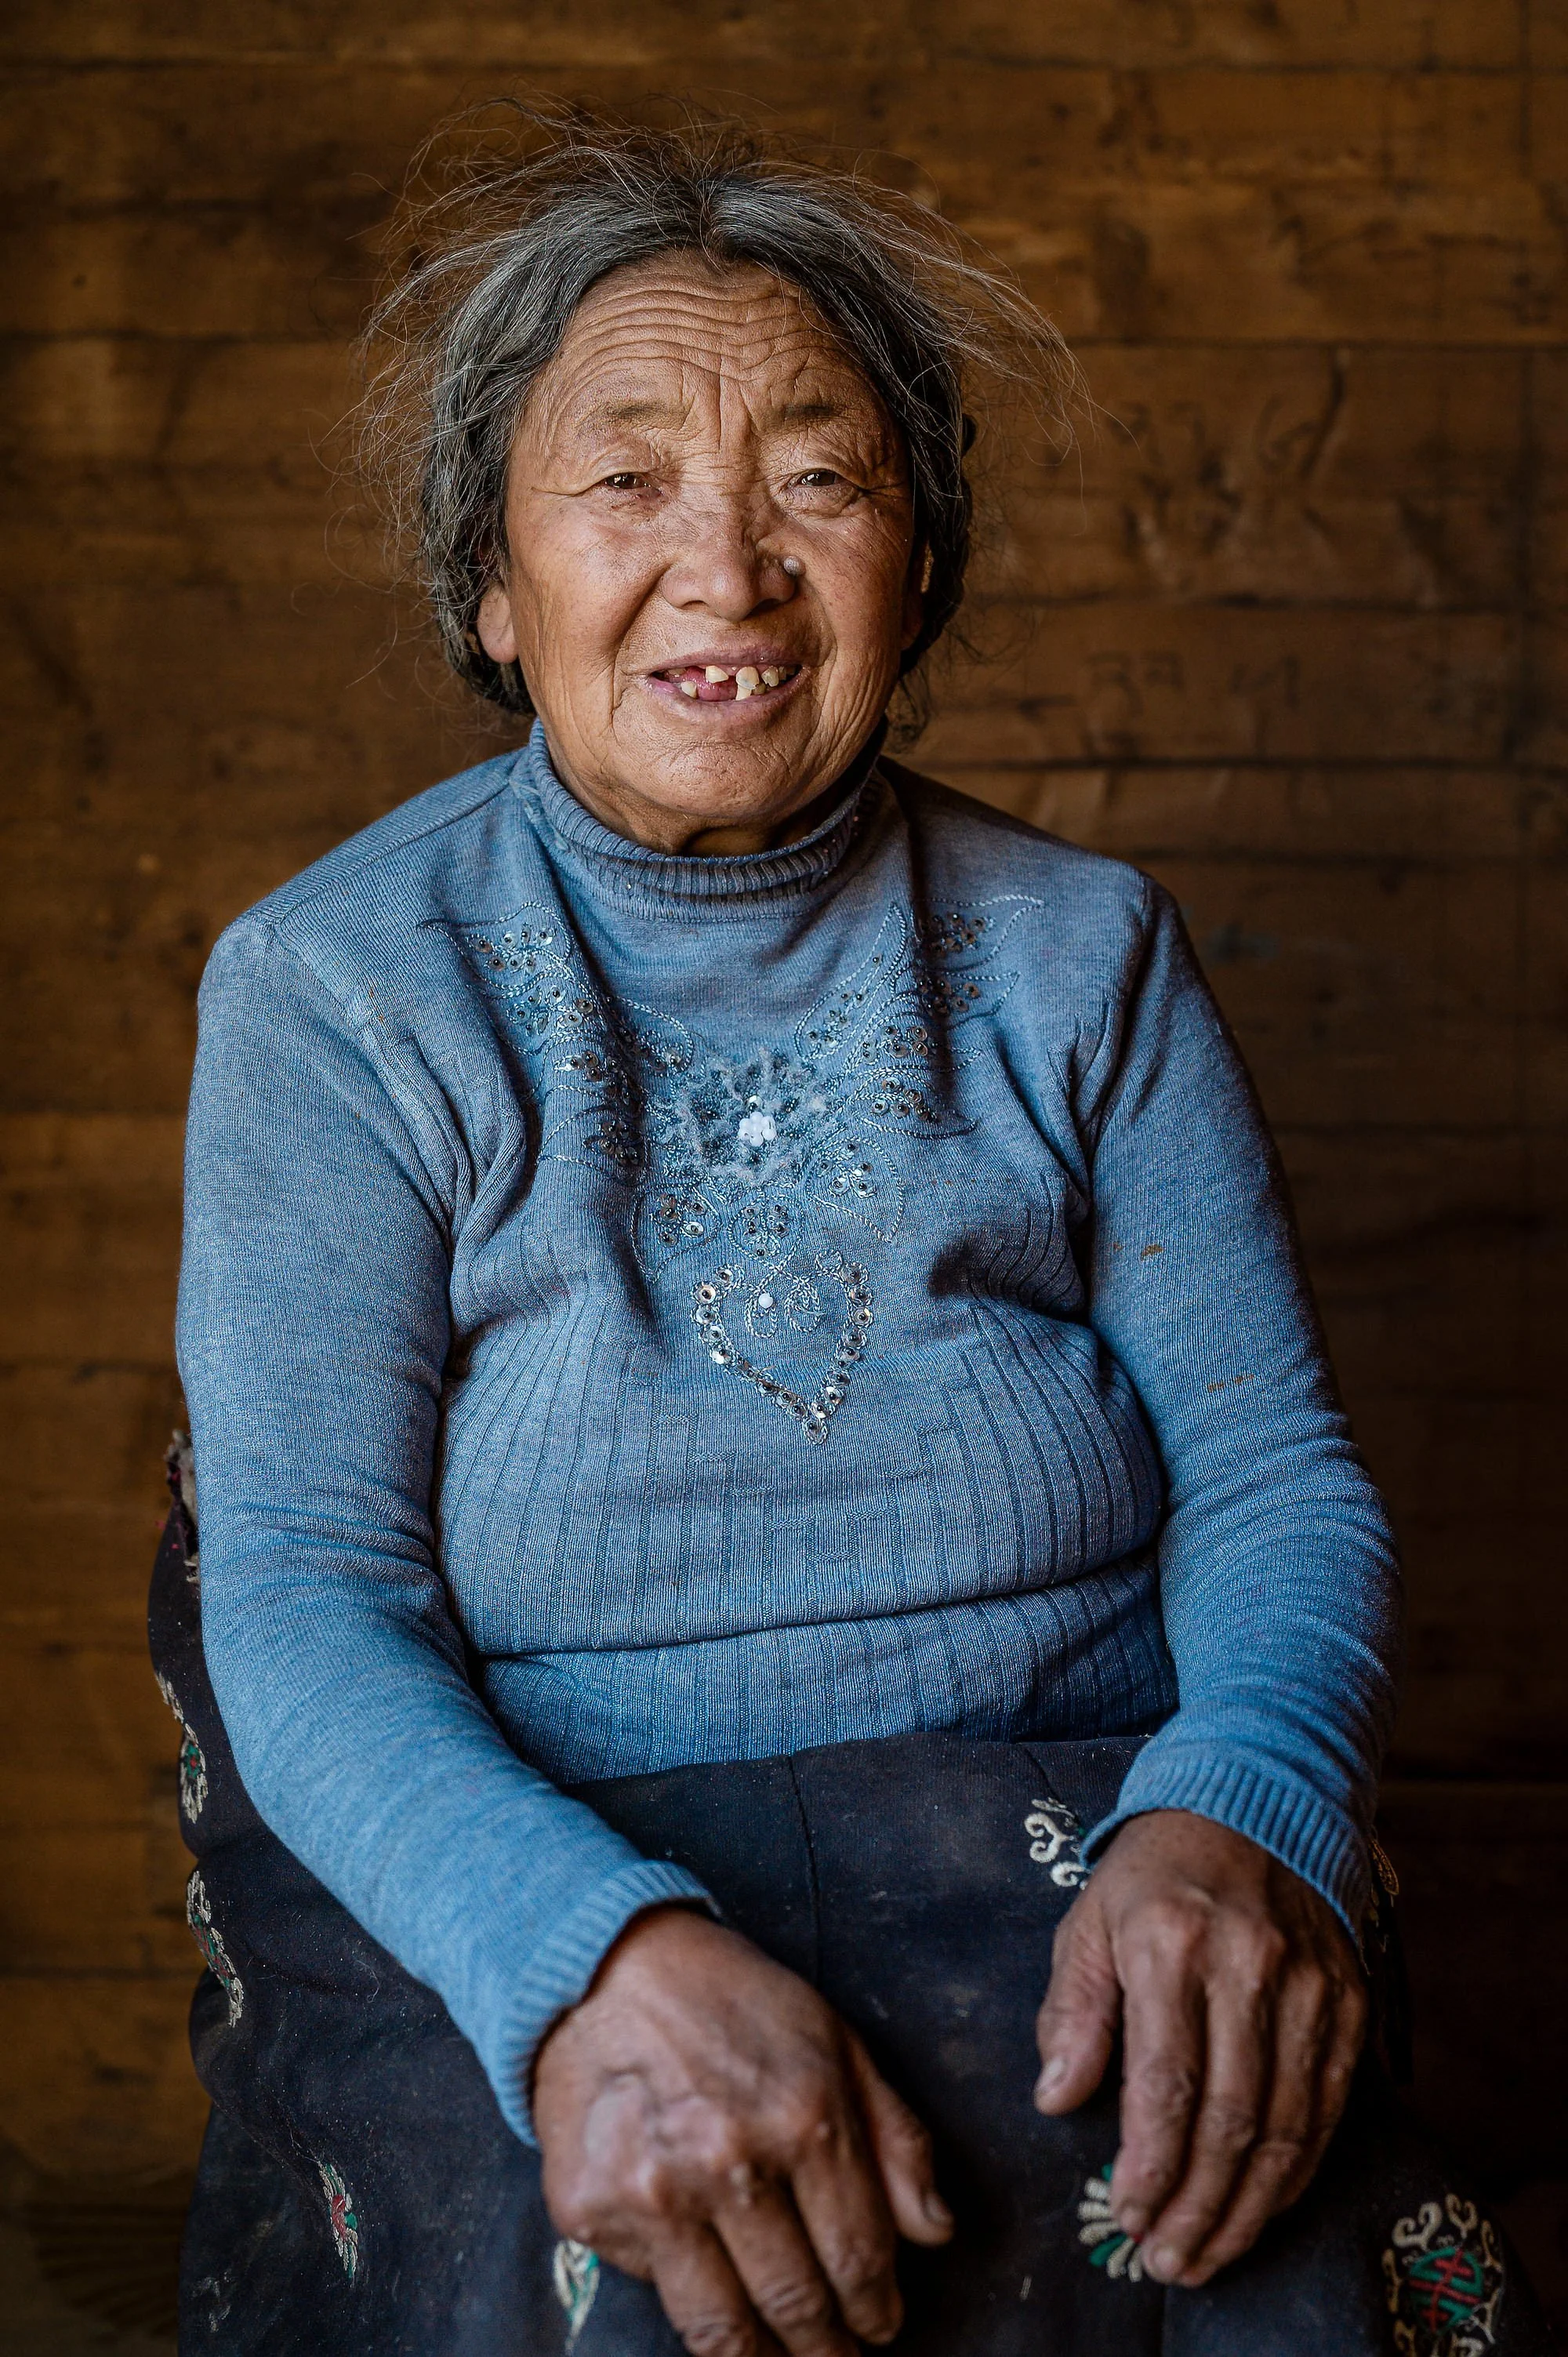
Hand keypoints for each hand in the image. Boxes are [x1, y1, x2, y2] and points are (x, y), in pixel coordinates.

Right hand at [533, 1906, 953, 2356]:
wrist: (608, 1967)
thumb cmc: (732, 2001)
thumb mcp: (836, 2042)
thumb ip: (896, 2139)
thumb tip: (936, 2231)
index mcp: (803, 2117)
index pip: (858, 2259)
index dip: (876, 2309)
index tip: (879, 2326)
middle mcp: (728, 2163)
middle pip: (796, 2306)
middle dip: (826, 2348)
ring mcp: (654, 2193)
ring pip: (722, 2330)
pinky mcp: (593, 2210)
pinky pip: (655, 2289)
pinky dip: (685, 2292)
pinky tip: (705, 2274)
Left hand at [1034, 1809, 1366, 2287]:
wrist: (1252, 1801)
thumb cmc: (1154, 1873)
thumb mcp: (1088, 1921)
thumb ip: (1072, 2011)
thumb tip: (1056, 2099)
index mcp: (1169, 1942)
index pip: (1165, 2083)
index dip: (1149, 2165)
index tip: (1127, 2215)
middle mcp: (1248, 1964)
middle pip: (1229, 2119)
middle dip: (1197, 2206)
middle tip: (1168, 2260)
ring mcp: (1308, 1984)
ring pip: (1286, 2126)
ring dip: (1248, 2208)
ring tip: (1209, 2254)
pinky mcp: (1348, 1999)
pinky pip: (1328, 2107)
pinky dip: (1298, 2169)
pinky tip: (1265, 2205)